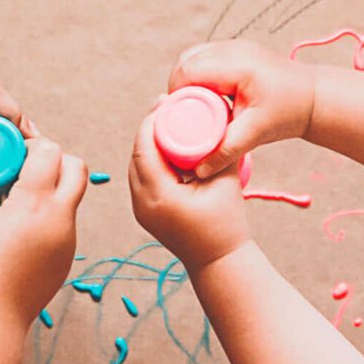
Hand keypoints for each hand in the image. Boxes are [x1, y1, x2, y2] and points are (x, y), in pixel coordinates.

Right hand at [0, 137, 87, 322]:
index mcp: (33, 205)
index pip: (50, 152)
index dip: (31, 146)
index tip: (11, 155)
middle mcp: (59, 220)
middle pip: (76, 167)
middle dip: (53, 160)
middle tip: (24, 170)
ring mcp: (68, 241)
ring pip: (72, 196)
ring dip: (51, 188)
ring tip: (17, 203)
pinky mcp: (68, 258)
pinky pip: (65, 222)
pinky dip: (49, 215)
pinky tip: (21, 230)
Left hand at [128, 113, 251, 270]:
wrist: (219, 263)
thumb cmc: (227, 224)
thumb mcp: (226, 182)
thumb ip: (220, 150)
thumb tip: (222, 118)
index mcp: (159, 195)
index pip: (144, 148)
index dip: (151, 120)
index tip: (163, 101)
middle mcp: (143, 203)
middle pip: (136, 155)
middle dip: (148, 128)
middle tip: (164, 107)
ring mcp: (140, 210)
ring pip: (135, 167)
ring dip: (147, 144)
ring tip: (165, 123)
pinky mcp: (145, 214)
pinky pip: (140, 179)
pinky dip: (149, 161)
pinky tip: (164, 147)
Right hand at [168, 40, 314, 177]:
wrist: (313, 98)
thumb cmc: (288, 113)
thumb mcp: (256, 133)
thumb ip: (226, 150)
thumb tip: (198, 170)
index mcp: (238, 66)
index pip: (189, 71)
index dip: (176, 94)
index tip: (176, 117)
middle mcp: (234, 49)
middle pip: (186, 60)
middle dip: (177, 87)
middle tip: (181, 114)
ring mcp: (236, 45)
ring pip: (193, 55)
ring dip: (186, 78)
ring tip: (191, 106)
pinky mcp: (237, 49)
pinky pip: (204, 55)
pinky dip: (197, 72)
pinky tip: (203, 94)